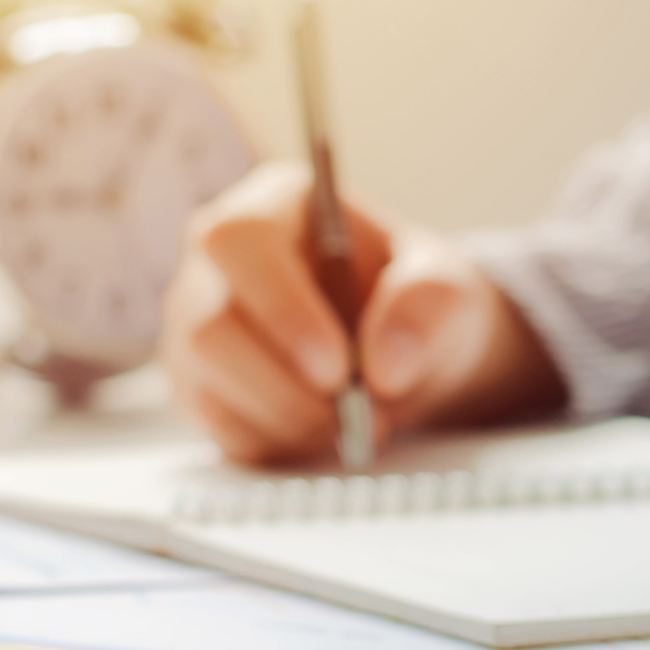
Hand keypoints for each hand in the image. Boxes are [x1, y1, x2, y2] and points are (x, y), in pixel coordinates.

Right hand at [160, 162, 566, 464]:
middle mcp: (220, 263)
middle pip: (210, 325)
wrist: (416, 352)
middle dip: (288, 386)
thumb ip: (427, 307)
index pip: (238, 239)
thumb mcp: (449, 290)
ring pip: (206, 384)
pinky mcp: (202, 388)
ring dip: (290, 420)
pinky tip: (328, 432)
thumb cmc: (422, 302)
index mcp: (275, 206)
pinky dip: (281, 443)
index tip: (337, 368)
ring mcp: (200, 327)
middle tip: (361, 416)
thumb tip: (386, 366)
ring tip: (360, 426)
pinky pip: (220, 428)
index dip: (279, 306)